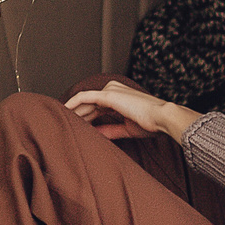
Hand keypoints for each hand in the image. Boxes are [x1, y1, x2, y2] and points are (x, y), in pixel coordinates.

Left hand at [66, 79, 195, 142]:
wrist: (162, 118)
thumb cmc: (151, 123)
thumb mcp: (126, 128)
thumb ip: (110, 130)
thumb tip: (95, 134)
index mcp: (119, 97)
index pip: (96, 106)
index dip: (85, 117)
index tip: (76, 127)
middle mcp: (113, 90)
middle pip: (88, 103)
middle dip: (76, 114)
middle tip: (64, 125)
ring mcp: (110, 91)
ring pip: (84, 101)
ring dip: (73, 111)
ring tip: (61, 120)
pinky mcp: (107, 95)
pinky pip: (84, 98)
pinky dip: (73, 104)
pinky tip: (64, 111)